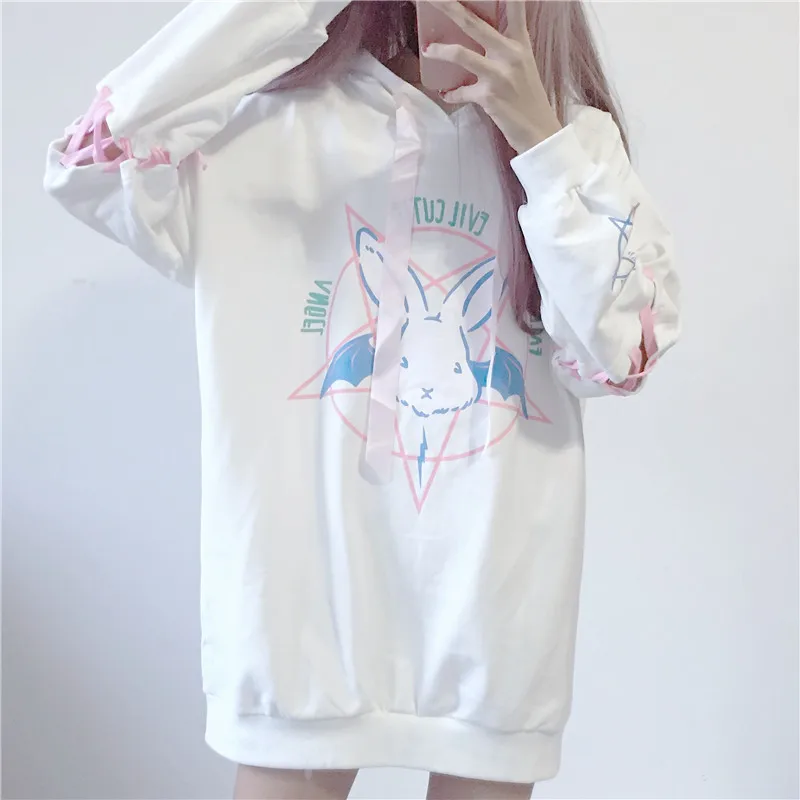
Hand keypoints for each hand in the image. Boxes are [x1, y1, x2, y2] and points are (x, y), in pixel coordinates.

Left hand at [423, 1, 561, 153]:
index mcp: (520, 43)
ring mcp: (498, 75)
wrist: (539, 131)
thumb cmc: (529, 99)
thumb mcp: (522, 66)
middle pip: (473, 23)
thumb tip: (477, 40)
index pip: (516, 7)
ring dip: (440, 51)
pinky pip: (461, 91)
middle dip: (449, 7)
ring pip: (461, 54)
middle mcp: (510, 54)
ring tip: (428, 50)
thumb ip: (504, 49)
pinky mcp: (488, 96)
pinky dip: (451, 93)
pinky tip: (446, 93)